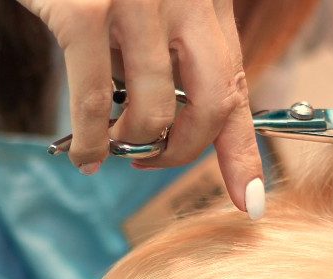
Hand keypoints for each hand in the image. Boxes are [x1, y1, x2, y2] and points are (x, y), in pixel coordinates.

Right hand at [17, 0, 264, 215]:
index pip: (236, 83)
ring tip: (105, 146)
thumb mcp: (144, 3)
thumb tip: (169, 127)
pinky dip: (89, 142)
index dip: (244, 152)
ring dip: (127, 146)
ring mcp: (138, 2)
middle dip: (181, 153)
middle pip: (211, 106)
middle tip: (148, 160)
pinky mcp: (86, 11)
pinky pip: (95, 104)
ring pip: (154, 113)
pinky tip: (81, 154)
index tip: (251, 204)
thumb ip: (167, 49)